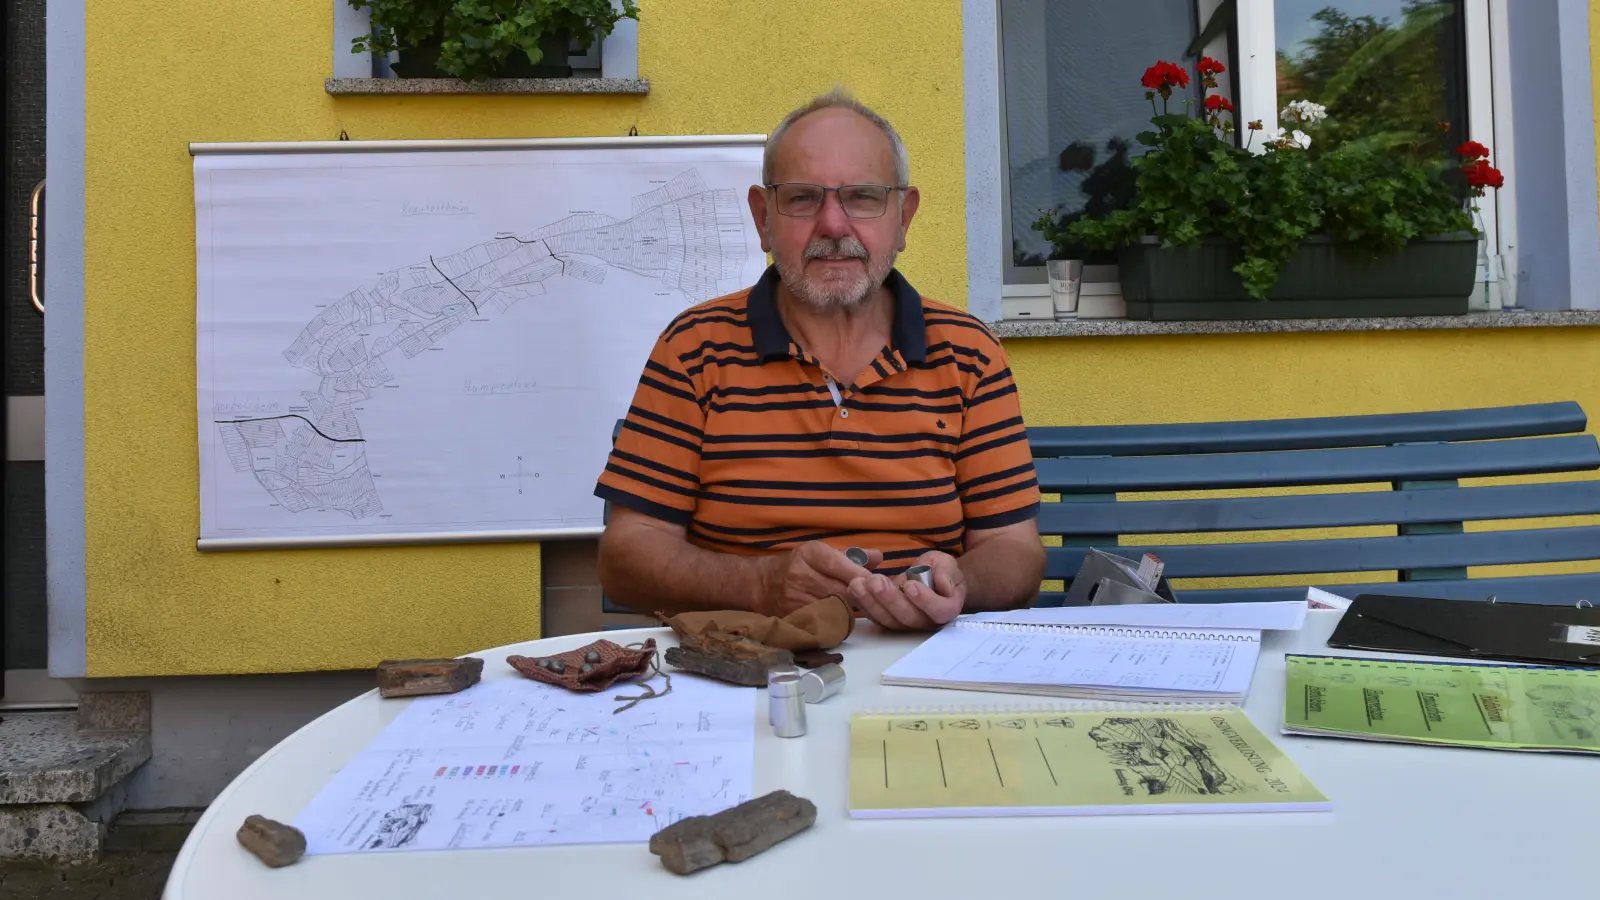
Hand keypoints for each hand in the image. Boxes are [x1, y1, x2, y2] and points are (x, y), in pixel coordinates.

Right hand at [758, 541, 881, 616]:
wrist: (760, 584)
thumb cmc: (797, 565)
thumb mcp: (820, 553)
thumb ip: (852, 556)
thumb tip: (880, 557)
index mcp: (809, 554)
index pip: (839, 564)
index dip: (860, 575)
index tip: (878, 583)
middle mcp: (801, 575)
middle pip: (841, 589)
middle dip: (861, 596)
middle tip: (876, 600)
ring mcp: (795, 598)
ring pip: (835, 608)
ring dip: (850, 610)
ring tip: (861, 609)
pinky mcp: (794, 616)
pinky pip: (823, 621)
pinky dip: (836, 621)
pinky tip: (842, 618)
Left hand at [849, 551, 966, 630]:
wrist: (928, 578)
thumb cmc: (940, 571)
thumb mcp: (946, 564)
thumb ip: (946, 572)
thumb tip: (942, 584)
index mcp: (946, 608)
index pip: (939, 610)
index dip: (925, 600)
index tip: (910, 585)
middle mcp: (926, 622)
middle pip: (908, 618)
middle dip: (889, 599)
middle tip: (875, 581)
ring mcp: (905, 624)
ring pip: (888, 620)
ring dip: (870, 602)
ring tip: (858, 584)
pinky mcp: (888, 620)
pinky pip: (875, 616)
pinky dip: (863, 603)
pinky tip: (853, 588)